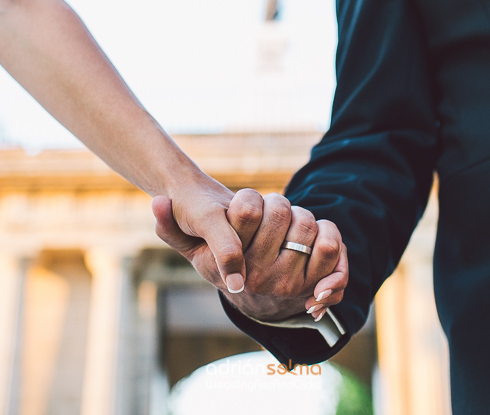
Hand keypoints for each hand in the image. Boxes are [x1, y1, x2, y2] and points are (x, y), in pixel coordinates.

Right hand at [153, 189, 347, 322]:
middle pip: (281, 209)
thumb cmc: (217, 256)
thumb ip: (167, 225)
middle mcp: (261, 280)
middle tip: (268, 214)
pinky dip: (326, 230)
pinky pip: (332, 246)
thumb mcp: (188, 243)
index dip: (248, 203)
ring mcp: (291, 284)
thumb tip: (157, 202)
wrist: (249, 288)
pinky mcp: (316, 284)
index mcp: (230, 268)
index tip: (242, 209)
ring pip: (306, 222)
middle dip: (275, 203)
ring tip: (288, 225)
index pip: (248, 210)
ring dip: (300, 215)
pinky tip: (312, 232)